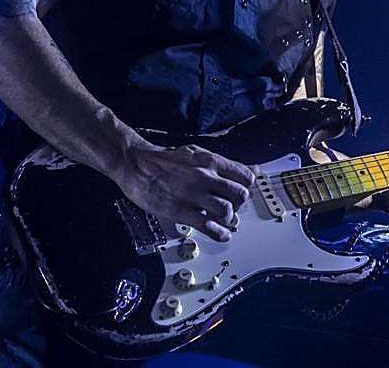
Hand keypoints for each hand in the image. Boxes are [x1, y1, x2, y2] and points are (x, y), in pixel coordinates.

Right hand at [114, 141, 255, 241]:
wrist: (136, 164)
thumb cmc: (165, 160)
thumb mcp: (199, 153)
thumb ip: (226, 163)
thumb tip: (252, 169)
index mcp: (211, 162)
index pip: (245, 176)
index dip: (247, 187)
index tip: (242, 192)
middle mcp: (205, 176)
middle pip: (240, 194)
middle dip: (239, 204)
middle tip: (232, 207)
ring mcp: (192, 194)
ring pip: (226, 210)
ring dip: (228, 219)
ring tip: (222, 220)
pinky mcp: (179, 210)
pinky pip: (206, 225)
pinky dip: (218, 233)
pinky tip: (221, 235)